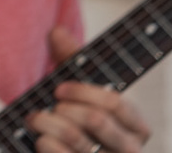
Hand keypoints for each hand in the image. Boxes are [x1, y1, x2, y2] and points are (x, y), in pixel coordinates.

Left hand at [27, 26, 150, 152]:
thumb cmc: (80, 116)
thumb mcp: (79, 88)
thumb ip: (72, 60)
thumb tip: (57, 31)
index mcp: (136, 125)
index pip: (115, 103)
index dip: (82, 92)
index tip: (58, 89)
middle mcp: (129, 149)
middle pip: (96, 119)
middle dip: (64, 107)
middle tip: (50, 106)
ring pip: (76, 138)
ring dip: (46, 122)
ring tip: (35, 118)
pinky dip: (46, 144)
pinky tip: (40, 139)